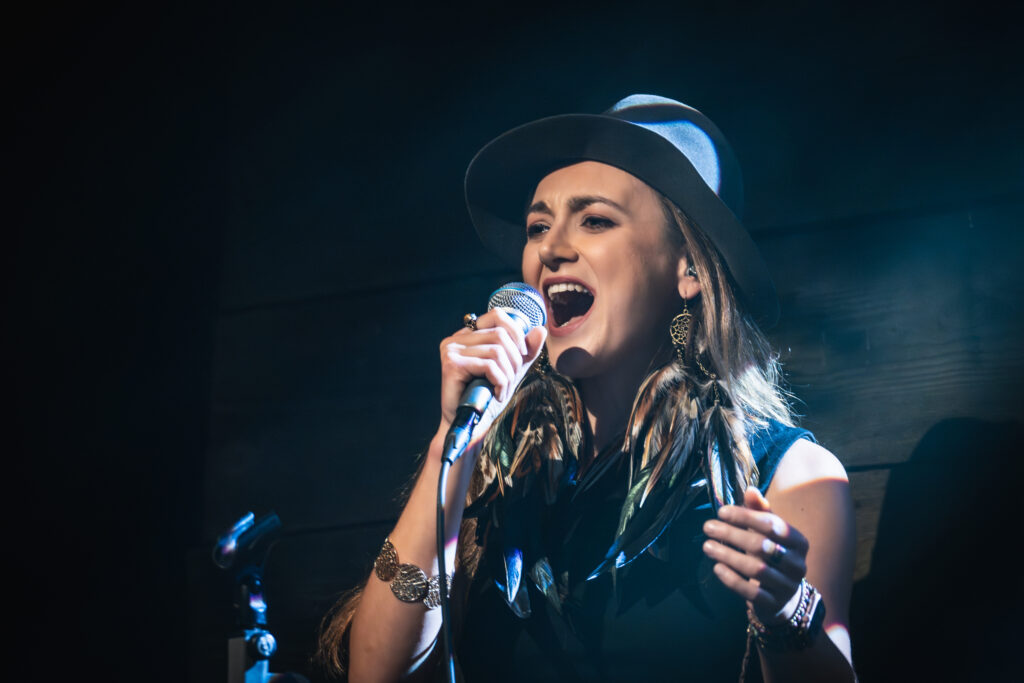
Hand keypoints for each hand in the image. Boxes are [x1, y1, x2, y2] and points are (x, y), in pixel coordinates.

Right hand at [438, 308, 546, 430]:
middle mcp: (456, 339)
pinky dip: (500, 382)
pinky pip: (489, 365)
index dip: (516, 332)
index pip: (497, 315)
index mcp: (467, 335)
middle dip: (514, 360)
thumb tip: (540, 330)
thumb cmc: (487, 397)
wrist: (470, 425)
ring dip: (507, 375)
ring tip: (502, 390)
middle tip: (511, 380)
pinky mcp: (452, 364)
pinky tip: (496, 395)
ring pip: (497, 351)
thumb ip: (526, 350)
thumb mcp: (512, 369)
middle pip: (500, 334)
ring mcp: (451, 350)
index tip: (521, 355)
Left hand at [702, 487, 809, 623]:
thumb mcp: (770, 533)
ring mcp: (787, 586)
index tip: (721, 512)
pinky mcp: (774, 604)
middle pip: (762, 546)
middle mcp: (798, 564)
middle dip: (732, 534)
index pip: (772, 525)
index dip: (745, 517)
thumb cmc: (773, 555)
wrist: (783, 596)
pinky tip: (716, 568)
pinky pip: (751, 593)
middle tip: (708, 527)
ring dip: (728, 556)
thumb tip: (750, 490)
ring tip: (707, 546)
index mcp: (799, 542)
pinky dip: (732, 579)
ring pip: (756, 570)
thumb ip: (760, 512)